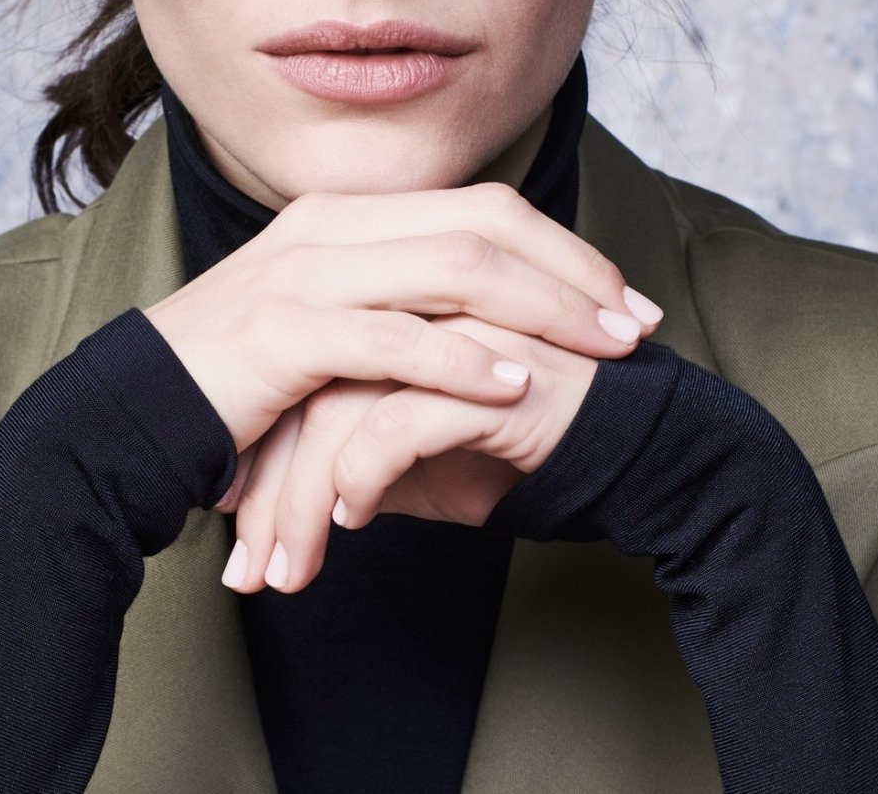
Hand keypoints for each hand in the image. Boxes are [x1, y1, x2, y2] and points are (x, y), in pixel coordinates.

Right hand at [143, 182, 658, 459]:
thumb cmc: (240, 380)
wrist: (133, 413)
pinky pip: (392, 339)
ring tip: (604, 350)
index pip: (480, 206)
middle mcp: (329, 228)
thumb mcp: (325, 323)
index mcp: (345, 215)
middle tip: (639, 323)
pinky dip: (461, 361)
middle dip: (574, 272)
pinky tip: (514, 386)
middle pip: (482, 225)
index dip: (563, 246)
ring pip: (451, 269)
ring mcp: (304, 275)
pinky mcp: (284, 334)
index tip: (623, 295)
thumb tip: (484, 325)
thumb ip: (394, 306)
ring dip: (543, 309)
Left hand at [217, 307, 636, 593]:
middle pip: (304, 384)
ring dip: (301, 501)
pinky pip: (398, 421)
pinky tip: (354, 519)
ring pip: (338, 405)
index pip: (298, 369)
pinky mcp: (495, 371)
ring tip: (287, 571)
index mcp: (399, 306)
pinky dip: (363, 475)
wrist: (644, 452)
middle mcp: (421, 308)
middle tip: (246, 568)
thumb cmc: (534, 445)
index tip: (233, 521)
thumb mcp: (431, 457)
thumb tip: (299, 490)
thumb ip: (367, 448)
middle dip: (267, 485)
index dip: (259, 447)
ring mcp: (457, 330)